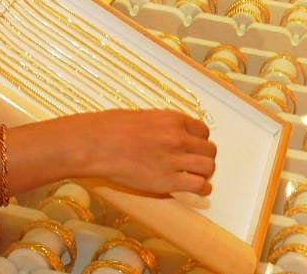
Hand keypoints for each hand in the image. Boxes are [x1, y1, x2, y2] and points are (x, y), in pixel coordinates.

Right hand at [67, 109, 217, 195]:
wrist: (97, 145)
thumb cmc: (111, 128)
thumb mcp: (143, 116)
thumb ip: (163, 125)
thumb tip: (170, 133)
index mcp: (173, 120)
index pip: (203, 131)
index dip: (201, 140)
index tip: (196, 147)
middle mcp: (179, 138)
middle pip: (209, 150)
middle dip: (205, 157)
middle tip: (198, 163)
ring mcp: (175, 160)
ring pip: (208, 167)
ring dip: (206, 173)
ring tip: (200, 177)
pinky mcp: (168, 182)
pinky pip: (199, 186)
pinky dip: (203, 189)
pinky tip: (200, 190)